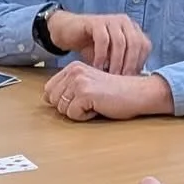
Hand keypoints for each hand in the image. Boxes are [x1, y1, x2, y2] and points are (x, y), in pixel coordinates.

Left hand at [43, 62, 173, 120]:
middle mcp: (74, 71)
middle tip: (91, 101)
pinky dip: (85, 116)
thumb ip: (67, 89)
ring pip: (62, 109)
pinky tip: (99, 106)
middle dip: (70, 107)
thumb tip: (45, 97)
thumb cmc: (115, 93)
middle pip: (53, 101)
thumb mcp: (87, 86)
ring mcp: (79, 81)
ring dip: (79, 112)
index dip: (63, 101)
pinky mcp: (85, 92)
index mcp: (73, 67)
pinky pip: (73, 114)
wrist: (137, 93)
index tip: (83, 98)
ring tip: (96, 103)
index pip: (49, 90)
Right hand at [47, 10, 150, 74]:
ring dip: (116, 61)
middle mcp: (125, 22)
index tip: (132, 79)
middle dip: (129, 64)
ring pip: (120, 42)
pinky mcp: (96, 22)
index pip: (144, 45)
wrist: (69, 32)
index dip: (139, 63)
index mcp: (133, 29)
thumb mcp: (111, 57)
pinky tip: (97, 67)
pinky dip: (101, 55)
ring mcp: (111, 20)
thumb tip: (136, 83)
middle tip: (122, 80)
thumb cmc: (92, 47)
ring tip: (110, 76)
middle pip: (135, 43)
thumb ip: (123, 64)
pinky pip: (103, 40)